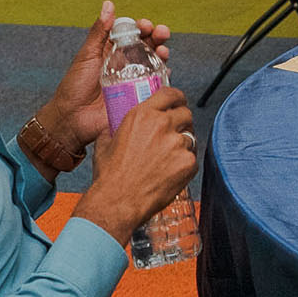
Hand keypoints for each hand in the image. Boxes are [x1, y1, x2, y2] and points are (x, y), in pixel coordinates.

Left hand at [42, 2, 170, 150]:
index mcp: (112, 51)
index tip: (146, 25)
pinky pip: (156, 84)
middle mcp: (125, 64)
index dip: (142, 27)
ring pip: (155, 62)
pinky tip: (165, 70)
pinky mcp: (139, 96)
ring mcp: (133, 80)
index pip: (132, 33)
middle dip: (157, 36)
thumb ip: (99, 32)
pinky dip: (164, 76)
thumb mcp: (87, 55)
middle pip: (147, 45)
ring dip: (162, 53)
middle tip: (161, 33)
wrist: (72, 119)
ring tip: (163, 51)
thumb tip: (108, 5)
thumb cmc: (74, 87)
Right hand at [72, 85, 196, 246]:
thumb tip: (115, 125)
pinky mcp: (188, 162)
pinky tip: (170, 173)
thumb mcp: (105, 142)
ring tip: (167, 161)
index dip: (177, 98)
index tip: (178, 103)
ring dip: (183, 146)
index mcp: (142, 115)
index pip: (170, 94)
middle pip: (185, 113)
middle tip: (174, 135)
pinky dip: (185, 165)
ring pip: (190, 137)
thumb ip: (115, 128)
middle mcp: (162, 125)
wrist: (118, 202)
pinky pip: (192, 158)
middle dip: (182, 122)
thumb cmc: (110, 176)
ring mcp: (177, 143)